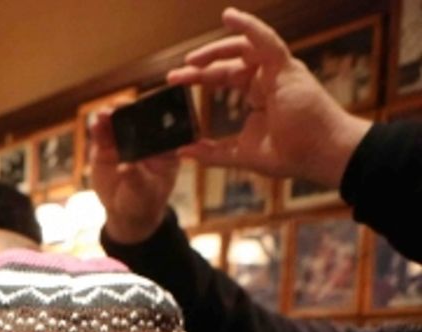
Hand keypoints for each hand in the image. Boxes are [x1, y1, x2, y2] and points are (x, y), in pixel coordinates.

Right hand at [89, 110, 179, 244]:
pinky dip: (97, 129)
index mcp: (163, 146)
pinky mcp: (105, 149)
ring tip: (103, 114)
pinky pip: (101, 136)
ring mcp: (123, 142)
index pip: (160, 125)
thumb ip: (135, 178)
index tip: (146, 106)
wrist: (125, 211)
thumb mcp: (144, 191)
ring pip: (117, 123)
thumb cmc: (144, 200)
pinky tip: (95, 125)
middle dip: (128, 109)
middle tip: (120, 106)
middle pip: (137, 118)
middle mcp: (143, 139)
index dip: (154, 113)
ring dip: (110, 116)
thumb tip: (125, 167)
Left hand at [168, 7, 369, 187]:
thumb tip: (183, 152)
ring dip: (215, 50)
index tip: (173, 83)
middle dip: (199, 67)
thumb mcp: (241, 154)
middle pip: (228, 63)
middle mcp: (267, 78)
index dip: (199, 78)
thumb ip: (212, 153)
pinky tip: (230, 16)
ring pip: (243, 48)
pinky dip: (249, 26)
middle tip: (173, 76)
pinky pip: (266, 40)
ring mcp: (278, 71)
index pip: (223, 78)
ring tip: (191, 60)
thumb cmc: (292, 154)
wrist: (320, 155)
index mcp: (258, 95)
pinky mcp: (287, 67)